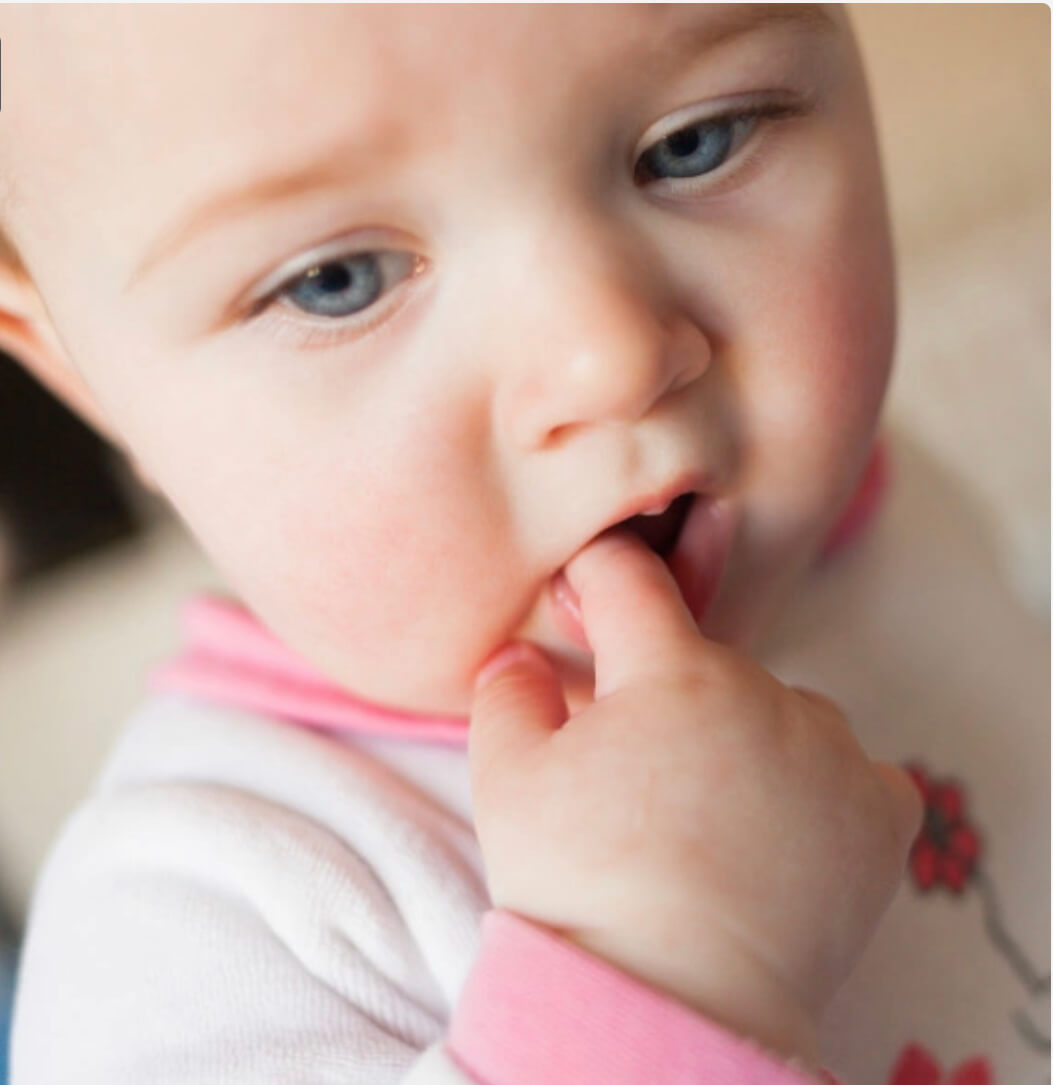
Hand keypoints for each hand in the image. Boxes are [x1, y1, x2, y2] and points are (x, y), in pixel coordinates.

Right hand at [468, 531, 921, 1066]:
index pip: (630, 580)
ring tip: (706, 815)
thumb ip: (508, 693)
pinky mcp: (878, 815)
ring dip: (741, 736)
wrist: (671, 1002)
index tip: (586, 594)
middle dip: (662, 693)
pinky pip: (850, 768)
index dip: (597, 576)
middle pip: (703, 662)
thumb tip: (520, 654)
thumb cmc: (580, 885)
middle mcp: (764, 691)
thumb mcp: (507, 780)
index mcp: (672, 670)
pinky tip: (782, 829)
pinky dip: (818, 785)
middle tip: (631, 768)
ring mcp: (831, 751)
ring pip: (776, 710)